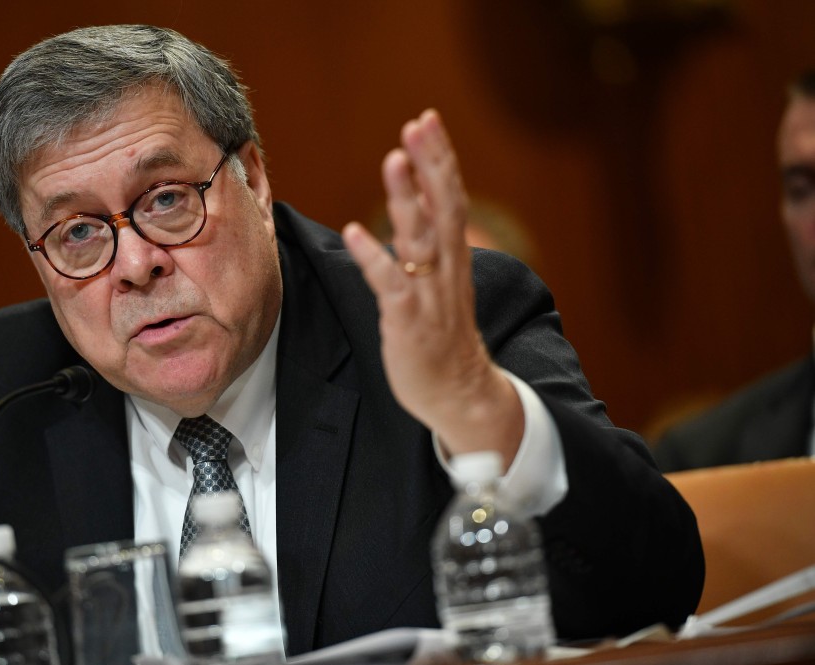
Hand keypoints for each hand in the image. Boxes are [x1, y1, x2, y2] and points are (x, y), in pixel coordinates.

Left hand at [343, 110, 523, 462]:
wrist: (459, 394)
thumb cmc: (442, 335)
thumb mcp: (440, 280)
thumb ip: (430, 241)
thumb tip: (417, 200)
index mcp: (453, 257)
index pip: (450, 198)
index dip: (439, 159)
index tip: (427, 120)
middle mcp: (446, 269)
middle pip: (444, 207)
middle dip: (431, 164)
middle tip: (419, 124)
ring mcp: (429, 295)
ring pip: (421, 239)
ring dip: (407, 199)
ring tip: (393, 159)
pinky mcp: (409, 322)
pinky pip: (392, 285)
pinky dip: (374, 258)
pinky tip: (355, 232)